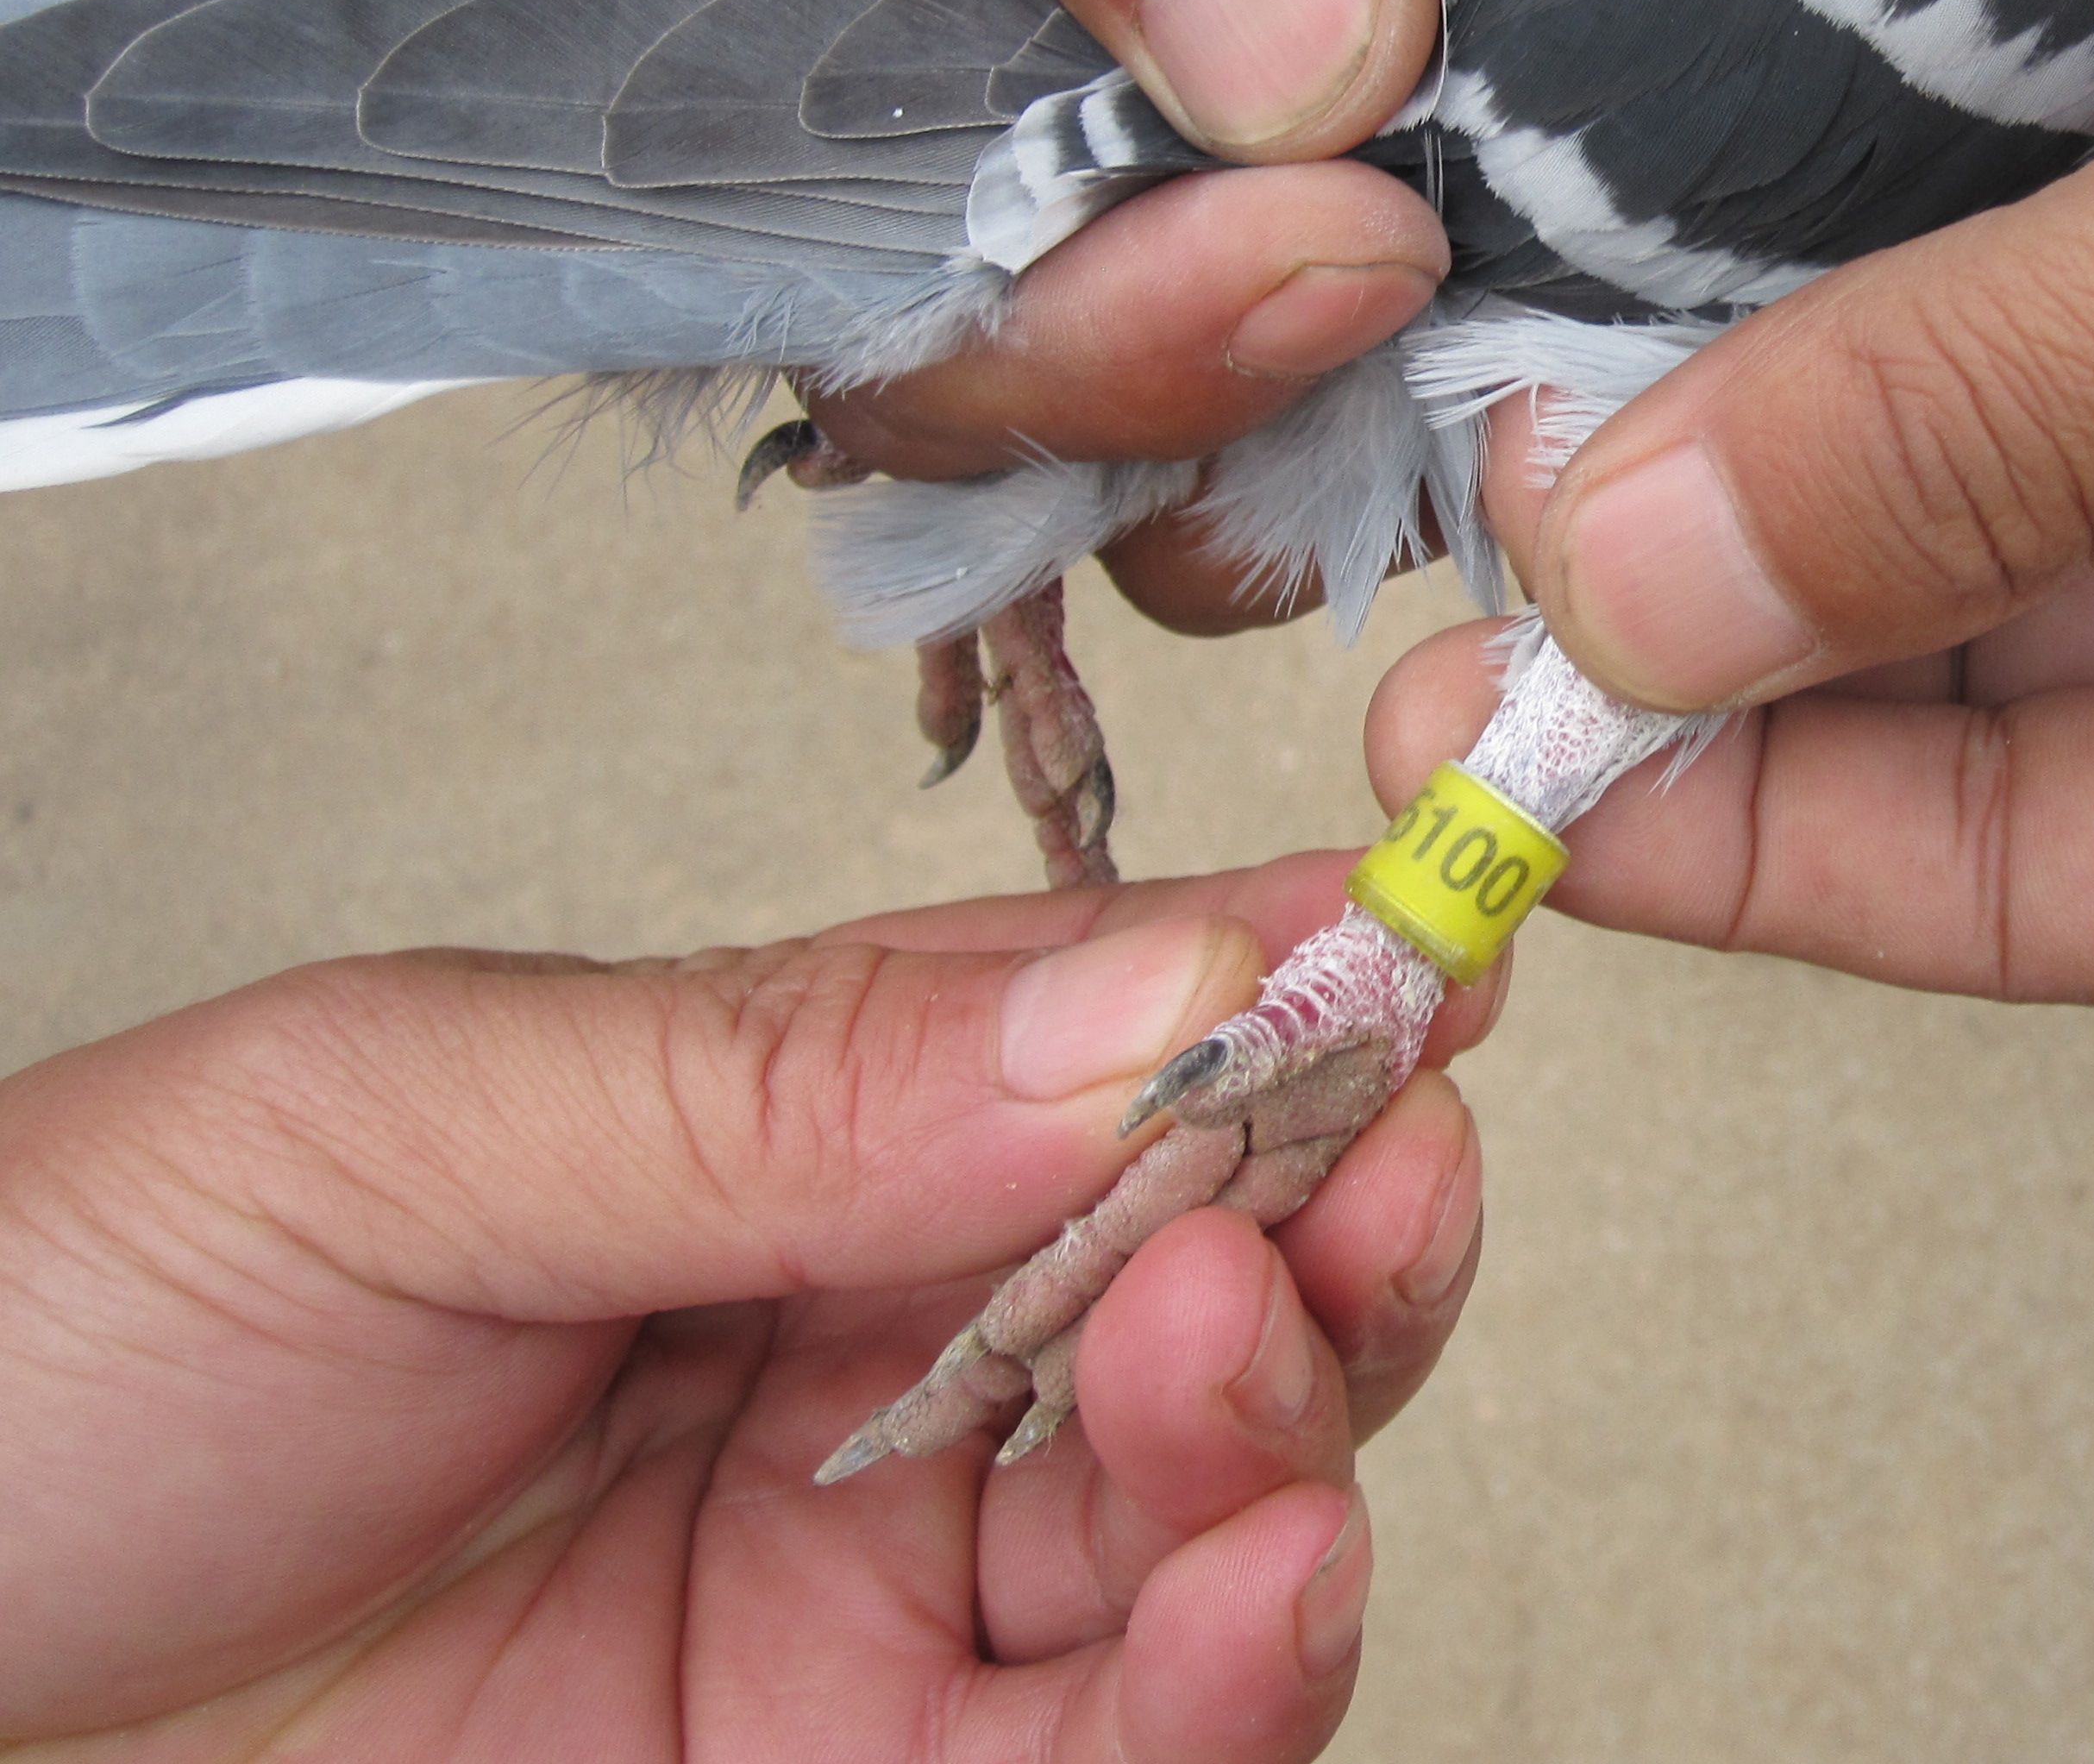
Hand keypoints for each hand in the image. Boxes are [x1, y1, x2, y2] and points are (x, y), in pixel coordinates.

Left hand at [0, 859, 1497, 1756]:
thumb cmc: (27, 1362)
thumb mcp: (385, 1139)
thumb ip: (778, 1077)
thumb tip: (1140, 992)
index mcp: (769, 1139)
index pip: (1094, 1038)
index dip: (1279, 986)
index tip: (1413, 951)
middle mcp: (861, 1357)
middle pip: (1209, 1276)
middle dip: (1327, 1212)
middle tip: (1365, 1154)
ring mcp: (865, 1594)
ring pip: (1200, 1515)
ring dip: (1292, 1431)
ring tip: (1246, 1349)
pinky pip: (1104, 1755)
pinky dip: (1227, 1680)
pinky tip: (1261, 1582)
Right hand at [599, 0, 1486, 625]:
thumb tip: (1286, 71)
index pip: (877, 279)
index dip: (1077, 346)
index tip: (1308, 255)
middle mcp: (964, 38)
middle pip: (1080, 358)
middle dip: (1258, 389)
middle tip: (1450, 287)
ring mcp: (1168, 25)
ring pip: (1263, 306)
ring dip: (1405, 356)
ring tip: (1557, 316)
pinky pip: (1420, 166)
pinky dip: (1517, 226)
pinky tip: (1626, 239)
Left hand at [1369, 0, 2093, 1008]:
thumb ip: (1989, 431)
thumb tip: (1640, 597)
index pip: (2043, 894)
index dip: (1738, 836)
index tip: (1478, 752)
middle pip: (2032, 721)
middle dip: (1756, 642)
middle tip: (1461, 563)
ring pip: (2068, 529)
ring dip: (1835, 472)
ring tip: (1560, 425)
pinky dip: (1956, 322)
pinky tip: (1764, 280)